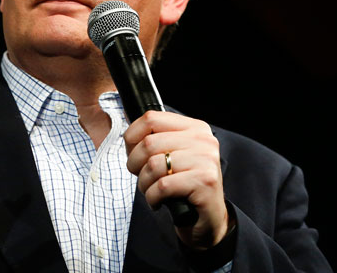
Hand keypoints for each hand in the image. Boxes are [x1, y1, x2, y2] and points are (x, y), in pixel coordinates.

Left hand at [125, 110, 230, 248]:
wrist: (209, 218)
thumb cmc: (183, 185)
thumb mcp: (171, 156)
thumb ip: (155, 140)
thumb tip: (128, 136)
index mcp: (194, 127)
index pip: (151, 118)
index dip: (132, 137)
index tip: (132, 154)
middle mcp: (203, 139)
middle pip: (149, 143)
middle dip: (135, 164)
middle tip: (142, 178)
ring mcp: (206, 159)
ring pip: (153, 165)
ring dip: (144, 183)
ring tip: (151, 191)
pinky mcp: (205, 181)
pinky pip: (162, 186)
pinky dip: (152, 197)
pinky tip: (158, 202)